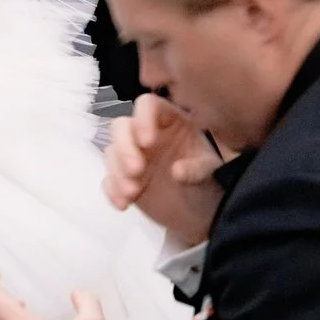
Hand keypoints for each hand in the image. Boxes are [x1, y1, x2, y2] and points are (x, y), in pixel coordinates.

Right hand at [103, 93, 222, 244]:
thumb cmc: (209, 183)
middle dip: (124, 147)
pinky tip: (123, 204)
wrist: (201, 214)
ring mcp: (132, 156)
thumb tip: (177, 171)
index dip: (142, 119)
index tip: (147, 142)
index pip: (147, 105)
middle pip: (121, 126)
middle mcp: (146, 134)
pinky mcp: (123, 179)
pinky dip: (112, 190)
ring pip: (111, 152)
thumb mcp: (211, 173)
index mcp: (170, 120)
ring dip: (117, 171)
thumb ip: (198, 169)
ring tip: (132, 192)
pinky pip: (108, 179)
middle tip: (136, 170)